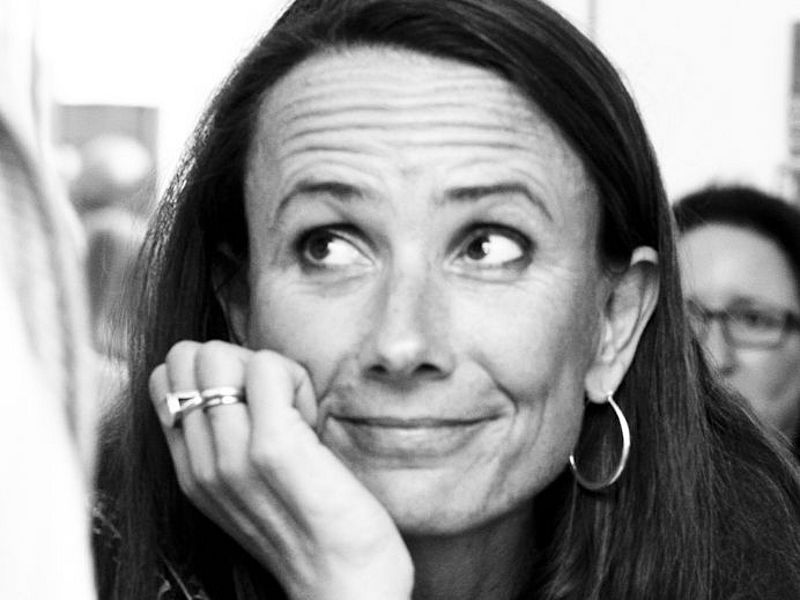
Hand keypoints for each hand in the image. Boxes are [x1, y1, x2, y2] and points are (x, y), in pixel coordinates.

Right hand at [150, 340, 412, 599]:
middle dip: (236, 362)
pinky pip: (266, 366)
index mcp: (191, 470)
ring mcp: (232, 456)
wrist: (346, 582)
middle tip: (275, 404)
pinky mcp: (273, 448)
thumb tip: (236, 375)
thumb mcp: (247, 486)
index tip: (252, 404)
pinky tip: (310, 420)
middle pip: (186, 356)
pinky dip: (295, 378)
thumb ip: (226, 439)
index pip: (165, 378)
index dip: (213, 371)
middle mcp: (201, 463)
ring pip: (219, 354)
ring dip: (270, 371)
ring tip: (294, 414)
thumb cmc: (311, 526)